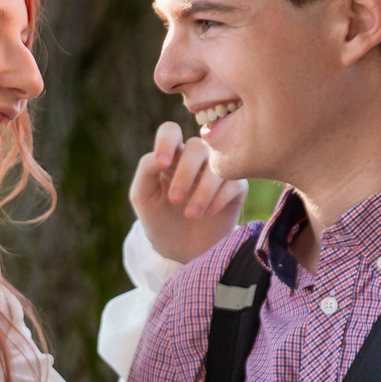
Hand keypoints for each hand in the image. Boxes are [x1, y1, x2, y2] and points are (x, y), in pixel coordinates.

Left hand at [129, 121, 245, 265]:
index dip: (166, 141)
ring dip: (202, 190)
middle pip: (197, 145)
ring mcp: (218, 171)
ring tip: (191, 215)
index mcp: (171, 155)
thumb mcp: (143, 197)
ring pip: (217, 163)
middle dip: (185, 172)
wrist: (181, 250)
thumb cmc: (159, 219)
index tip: (161, 164)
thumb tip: (161, 156)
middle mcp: (196, 158)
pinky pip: (235, 181)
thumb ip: (146, 171)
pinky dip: (219, 197)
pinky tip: (208, 213)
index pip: (170, 131)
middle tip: (175, 200)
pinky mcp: (236, 187)